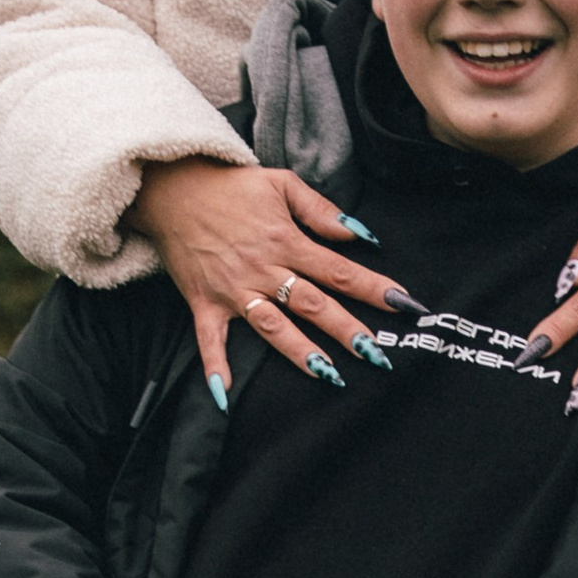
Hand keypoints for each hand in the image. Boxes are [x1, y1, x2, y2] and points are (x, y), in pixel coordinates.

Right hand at [130, 155, 419, 400]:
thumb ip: (321, 209)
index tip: (405, 306)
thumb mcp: (281, 183)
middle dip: (348, 330)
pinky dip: (216, 365)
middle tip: (378, 355)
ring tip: (329, 376)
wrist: (172, 187)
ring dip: (300, 352)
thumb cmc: (230, 186)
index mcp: (288, 241)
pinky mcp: (204, 301)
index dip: (374, 289)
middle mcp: (264, 269)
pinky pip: (210, 339)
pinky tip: (225, 395)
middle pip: (314, 305)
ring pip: (273, 326)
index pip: (340, 271)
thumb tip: (359, 234)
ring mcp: (234, 289)